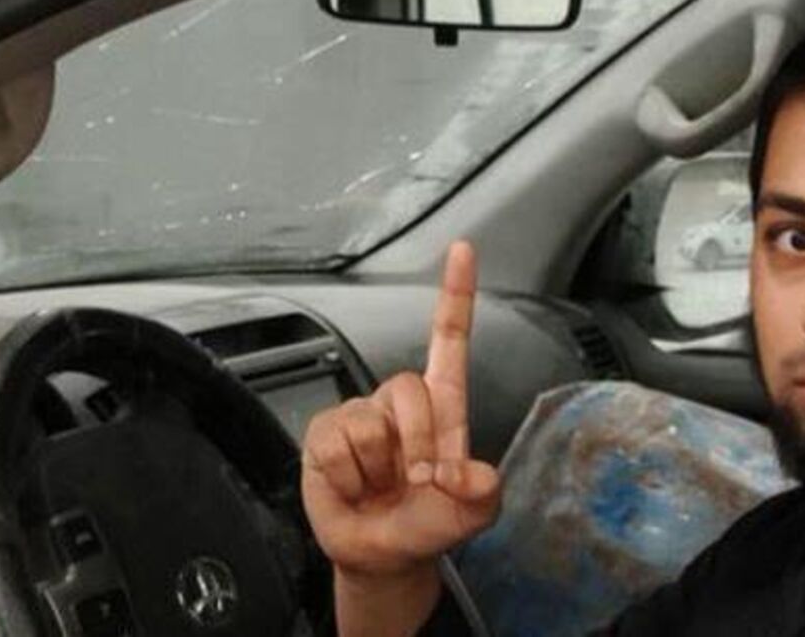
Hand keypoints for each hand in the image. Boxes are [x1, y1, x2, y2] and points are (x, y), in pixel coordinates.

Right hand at [301, 241, 500, 578]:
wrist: (382, 555)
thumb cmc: (427, 523)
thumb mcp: (469, 514)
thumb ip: (480, 495)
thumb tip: (466, 474)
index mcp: (443, 405)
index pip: (449, 341)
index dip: (455, 295)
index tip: (463, 249)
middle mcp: (400, 402)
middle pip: (409, 389)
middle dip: (419, 442)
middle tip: (419, 481)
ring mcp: (360, 415)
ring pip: (370, 422)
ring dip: (380, 468)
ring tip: (381, 487)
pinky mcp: (325, 434)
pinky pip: (337, 444)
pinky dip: (349, 478)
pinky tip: (353, 487)